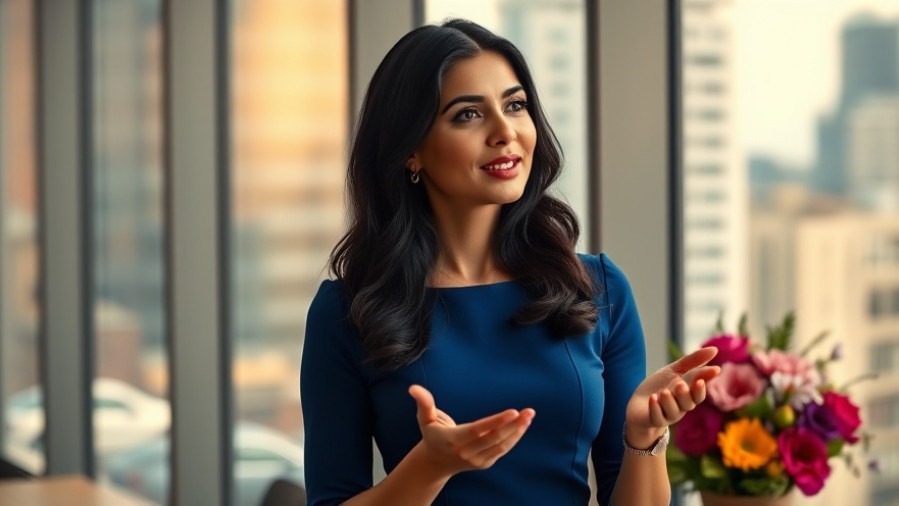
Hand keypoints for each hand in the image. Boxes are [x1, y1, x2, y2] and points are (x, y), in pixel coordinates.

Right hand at [408, 385, 534, 474]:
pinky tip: (523, 425)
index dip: (496, 421)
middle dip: (514, 424)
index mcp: (454, 439)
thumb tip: (413, 388)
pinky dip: (514, 438)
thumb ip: (423, 402)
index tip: (513, 412)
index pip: (479, 430)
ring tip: (529, 416)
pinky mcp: (485, 463)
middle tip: (529, 411)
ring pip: (501, 445)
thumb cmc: (432, 435)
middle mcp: (467, 452)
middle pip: (494, 438)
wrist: (435, 462)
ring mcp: (477, 460)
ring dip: (518, 431)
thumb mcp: (425, 418)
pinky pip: (502, 450)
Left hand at [624, 347, 720, 446]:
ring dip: (669, 401)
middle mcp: (681, 407)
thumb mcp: (675, 370)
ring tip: (664, 392)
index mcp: (688, 395)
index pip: (698, 394)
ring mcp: (668, 415)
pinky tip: (652, 398)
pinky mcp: (654, 420)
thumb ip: (694, 361)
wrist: (639, 403)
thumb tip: (715, 349)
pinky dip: (655, 408)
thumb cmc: (660, 385)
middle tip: (680, 384)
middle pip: (688, 404)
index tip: (700, 380)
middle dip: (685, 394)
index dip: (701, 388)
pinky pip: (657, 417)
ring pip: (673, 412)